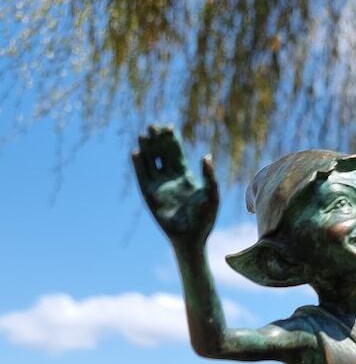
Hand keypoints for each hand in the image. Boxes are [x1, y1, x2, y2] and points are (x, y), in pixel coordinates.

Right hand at [132, 125, 218, 243]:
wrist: (191, 238)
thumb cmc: (205, 219)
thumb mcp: (211, 195)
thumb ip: (209, 176)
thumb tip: (207, 156)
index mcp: (186, 177)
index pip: (176, 153)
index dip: (172, 140)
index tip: (169, 127)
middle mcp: (171, 179)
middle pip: (162, 154)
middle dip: (157, 140)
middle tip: (153, 125)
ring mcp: (160, 187)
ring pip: (151, 163)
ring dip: (147, 149)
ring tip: (144, 134)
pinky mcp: (150, 196)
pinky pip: (143, 177)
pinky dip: (139, 165)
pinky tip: (136, 152)